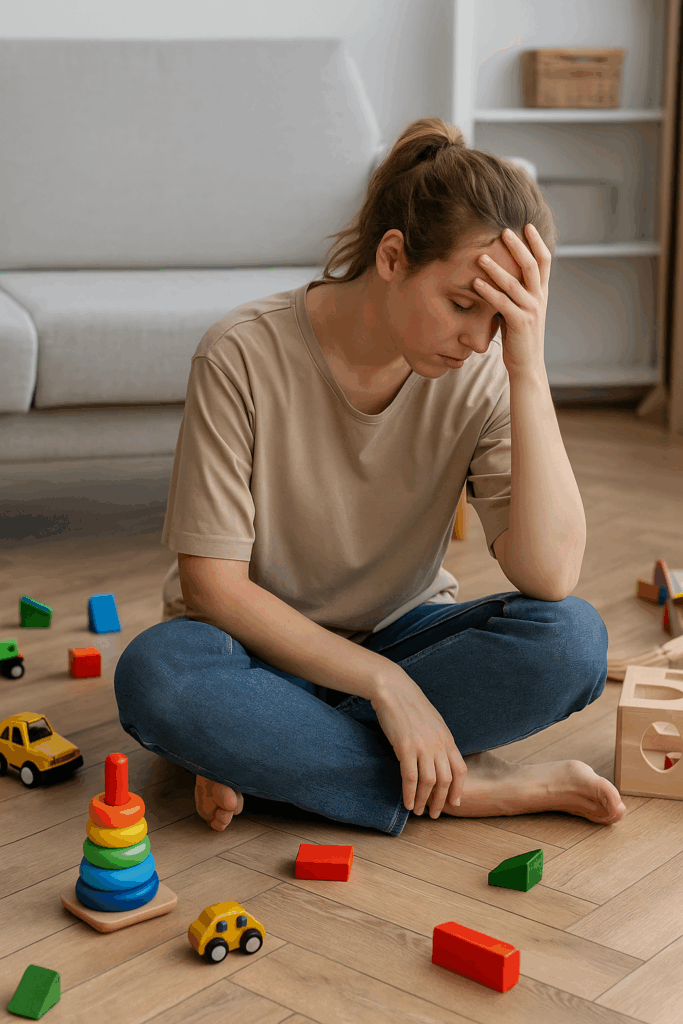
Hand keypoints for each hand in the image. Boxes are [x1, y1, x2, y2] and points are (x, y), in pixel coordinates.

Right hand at [370, 666, 466, 816]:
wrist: (394, 690)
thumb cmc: (411, 706)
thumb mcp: (434, 723)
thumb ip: (440, 740)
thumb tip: (441, 757)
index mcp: (447, 738)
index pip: (460, 770)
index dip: (458, 789)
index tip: (454, 803)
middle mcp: (438, 744)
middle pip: (446, 780)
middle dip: (440, 801)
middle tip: (434, 814)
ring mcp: (423, 746)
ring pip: (429, 782)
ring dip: (424, 800)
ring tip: (418, 811)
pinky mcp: (405, 747)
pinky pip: (410, 777)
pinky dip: (409, 793)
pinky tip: (407, 803)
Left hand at [473, 223, 551, 378]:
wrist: (527, 365)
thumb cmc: (519, 338)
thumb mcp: (520, 310)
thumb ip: (514, 294)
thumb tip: (499, 276)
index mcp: (541, 294)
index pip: (544, 262)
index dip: (537, 242)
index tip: (527, 226)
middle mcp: (539, 299)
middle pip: (531, 266)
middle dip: (518, 247)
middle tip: (504, 232)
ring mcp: (531, 311)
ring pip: (515, 283)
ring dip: (496, 268)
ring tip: (480, 257)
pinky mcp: (519, 323)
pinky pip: (502, 303)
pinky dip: (488, 292)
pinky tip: (476, 283)